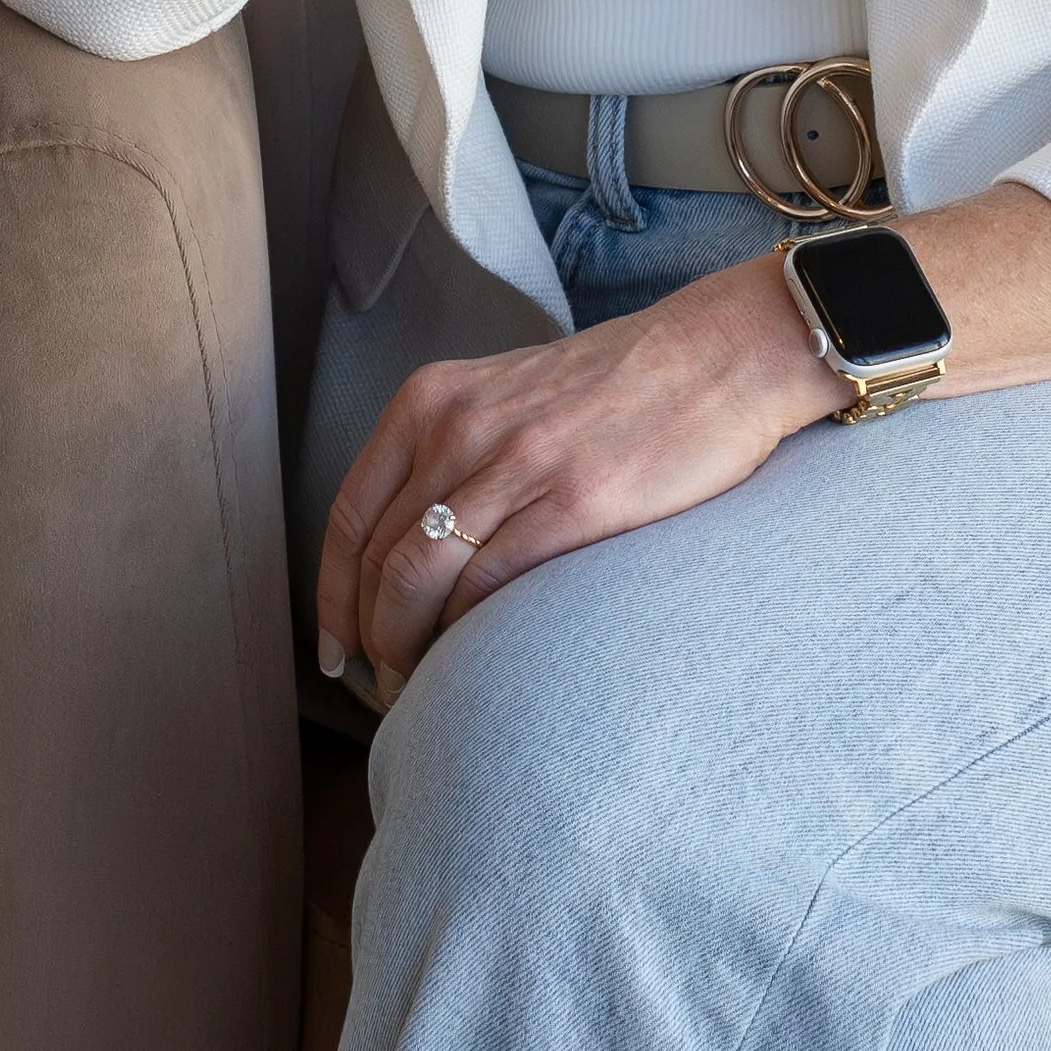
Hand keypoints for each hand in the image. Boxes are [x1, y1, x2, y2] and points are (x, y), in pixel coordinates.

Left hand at [318, 255, 838, 703]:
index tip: (337, 651)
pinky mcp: (573, 504)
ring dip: (409, 654)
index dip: (333, 599)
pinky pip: (488, 590)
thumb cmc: (621, 388)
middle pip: (378, 563)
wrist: (718, 357)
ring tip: (428, 693)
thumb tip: (415, 550)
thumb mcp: (510, 395)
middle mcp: (459, 427)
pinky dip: (469, 642)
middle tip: (390, 690)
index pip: (349, 518)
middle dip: (372, 643)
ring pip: (418, 584)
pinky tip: (481, 667)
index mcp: (433, 400)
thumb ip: (456, 454)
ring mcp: (515, 465)